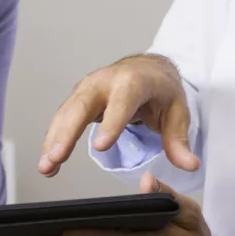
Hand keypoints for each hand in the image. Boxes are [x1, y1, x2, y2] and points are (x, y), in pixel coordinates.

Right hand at [38, 54, 199, 176]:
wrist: (145, 68)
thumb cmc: (160, 89)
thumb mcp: (177, 111)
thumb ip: (178, 139)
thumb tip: (189, 164)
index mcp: (132, 81)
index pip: (121, 102)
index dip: (110, 124)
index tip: (99, 147)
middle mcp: (104, 82)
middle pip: (81, 107)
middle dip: (66, 133)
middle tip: (55, 158)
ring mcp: (87, 89)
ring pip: (66, 114)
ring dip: (53, 140)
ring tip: (45, 167)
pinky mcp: (77, 99)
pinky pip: (62, 119)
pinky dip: (53, 140)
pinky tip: (48, 161)